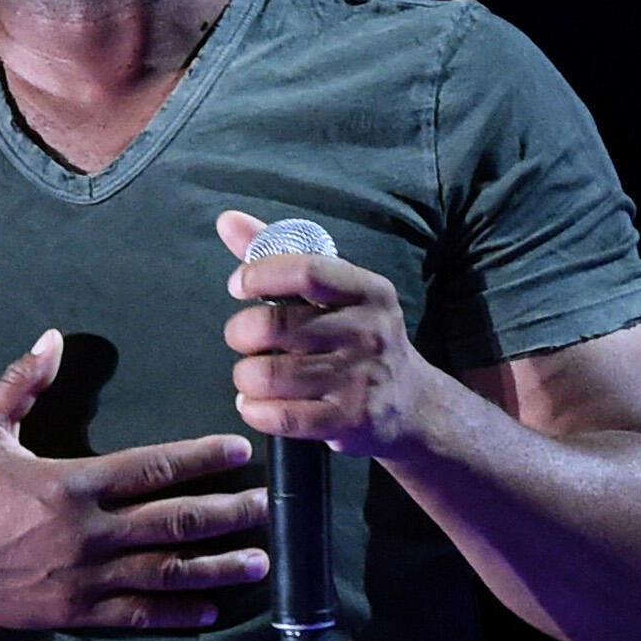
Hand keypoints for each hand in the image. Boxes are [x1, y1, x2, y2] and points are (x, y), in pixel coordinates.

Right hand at [0, 330, 269, 630]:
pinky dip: (179, 612)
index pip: (152, 467)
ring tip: (259, 561)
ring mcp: (87, 577)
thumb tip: (52, 337)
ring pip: (167, 571)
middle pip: (173, 520)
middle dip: (226, 512)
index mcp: (71, 484)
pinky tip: (213, 608)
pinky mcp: (79, 612)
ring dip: (217, 565)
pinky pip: (140, 614)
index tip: (238, 450)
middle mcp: (89, 532)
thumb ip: (21, 384)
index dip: (200, 457)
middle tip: (265, 505)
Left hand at [217, 209, 439, 459]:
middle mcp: (369, 331)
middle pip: (275, 325)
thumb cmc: (359, 338)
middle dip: (241, 333)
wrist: (412, 403)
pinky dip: (254, 410)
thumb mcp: (334, 293)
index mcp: (368, 290)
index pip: (306, 270)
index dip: (259, 274)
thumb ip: (279, 254)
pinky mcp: (350, 419)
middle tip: (242, 339)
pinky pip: (281, 416)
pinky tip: (254, 405)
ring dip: (245, 376)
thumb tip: (228, 220)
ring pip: (270, 374)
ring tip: (250, 375)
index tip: (239, 285)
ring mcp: (361, 378)